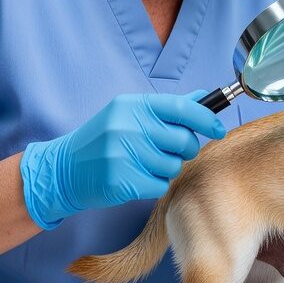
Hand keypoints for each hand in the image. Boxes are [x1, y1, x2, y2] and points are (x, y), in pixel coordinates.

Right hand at [20, 92, 225, 229]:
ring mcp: (124, 155)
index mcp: (133, 106)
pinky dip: (153, 185)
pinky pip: (159, 185)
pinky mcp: (123, 181)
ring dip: (166, 169)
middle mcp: (129, 127)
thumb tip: (203, 97)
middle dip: (183, 149)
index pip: (183, 108)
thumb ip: (168, 107)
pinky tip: (135, 178)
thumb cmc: (102, 140)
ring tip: (144, 164)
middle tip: (168, 151)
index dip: (207, 120)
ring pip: (173, 166)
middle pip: (184, 141)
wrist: (65, 169)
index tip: (219, 129)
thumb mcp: (129, 115)